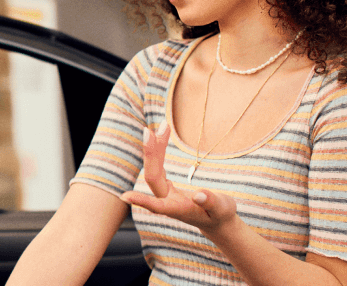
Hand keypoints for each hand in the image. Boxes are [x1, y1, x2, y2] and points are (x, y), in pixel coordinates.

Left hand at [120, 123, 237, 231]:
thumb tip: (199, 195)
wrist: (217, 220)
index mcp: (178, 209)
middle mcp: (167, 201)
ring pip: (155, 170)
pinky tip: (160, 137)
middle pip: (153, 178)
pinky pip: (159, 167)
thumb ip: (211, 203)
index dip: (142, 201)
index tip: (125, 196)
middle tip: (148, 131)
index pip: (156, 205)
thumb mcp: (221, 209)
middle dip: (150, 155)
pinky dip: (160, 151)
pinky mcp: (167, 187)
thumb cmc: (220, 216)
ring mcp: (165, 193)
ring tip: (164, 126)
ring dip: (156, 149)